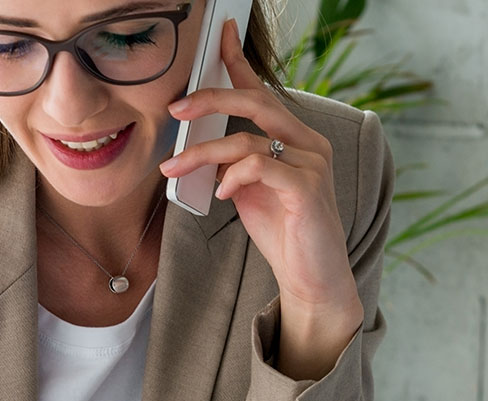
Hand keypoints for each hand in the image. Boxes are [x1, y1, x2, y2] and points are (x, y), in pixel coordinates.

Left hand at [159, 19, 362, 376]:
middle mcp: (310, 143)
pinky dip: (232, 176)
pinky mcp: (307, 188)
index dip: (239, 61)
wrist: (312, 279)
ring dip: (202, 153)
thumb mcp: (249, 191)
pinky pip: (259, 166)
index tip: (220, 34)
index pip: (264, 92)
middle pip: (256, 102)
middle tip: (176, 108)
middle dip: (211, 98)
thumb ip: (233, 162)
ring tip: (175, 168)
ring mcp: (312, 164)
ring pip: (246, 140)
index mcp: (297, 138)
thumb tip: (198, 147)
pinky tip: (220, 193)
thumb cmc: (284, 235)